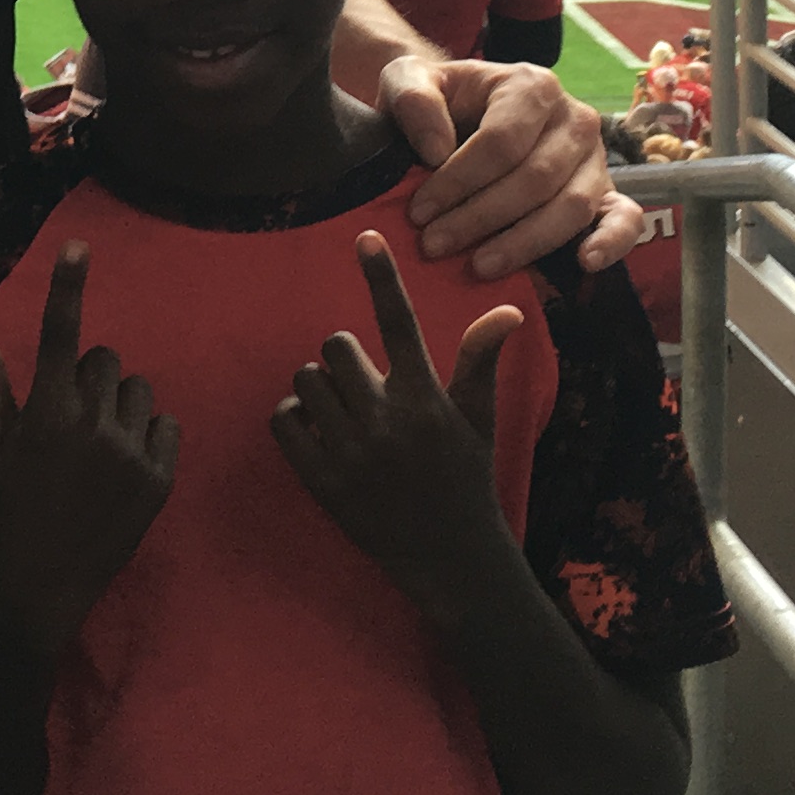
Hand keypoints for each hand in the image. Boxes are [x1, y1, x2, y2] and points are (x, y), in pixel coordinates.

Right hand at [0, 245, 177, 660]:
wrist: (36, 586)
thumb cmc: (4, 509)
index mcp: (45, 411)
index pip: (58, 333)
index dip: (67, 285)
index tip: (78, 245)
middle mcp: (92, 424)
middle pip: (105, 360)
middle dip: (89, 378)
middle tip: (68, 419)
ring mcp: (130, 453)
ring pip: (140, 391)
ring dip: (121, 405)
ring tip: (97, 443)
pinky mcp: (159, 480)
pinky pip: (168, 426)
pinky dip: (149, 435)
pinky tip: (124, 463)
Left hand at [273, 232, 524, 578]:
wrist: (452, 559)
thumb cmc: (466, 480)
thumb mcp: (478, 420)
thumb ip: (480, 362)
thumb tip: (510, 311)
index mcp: (426, 399)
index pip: (399, 323)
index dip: (382, 276)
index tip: (366, 235)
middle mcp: (388, 421)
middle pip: (335, 346)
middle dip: (343, 359)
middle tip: (363, 388)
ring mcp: (352, 454)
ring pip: (305, 381)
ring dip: (317, 389)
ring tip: (343, 413)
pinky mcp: (323, 483)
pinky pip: (284, 422)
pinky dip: (293, 419)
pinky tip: (317, 433)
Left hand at [390, 56, 641, 275]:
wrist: (464, 113)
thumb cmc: (439, 101)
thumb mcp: (408, 81)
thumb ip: (412, 100)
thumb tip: (437, 149)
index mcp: (531, 85)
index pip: (501, 141)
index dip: (458, 181)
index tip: (418, 213)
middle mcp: (574, 118)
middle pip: (535, 178)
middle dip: (481, 218)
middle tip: (434, 246)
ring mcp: (596, 157)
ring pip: (571, 205)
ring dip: (524, 242)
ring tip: (479, 265)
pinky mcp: (607, 192)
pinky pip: (624, 218)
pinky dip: (612, 242)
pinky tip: (584, 262)